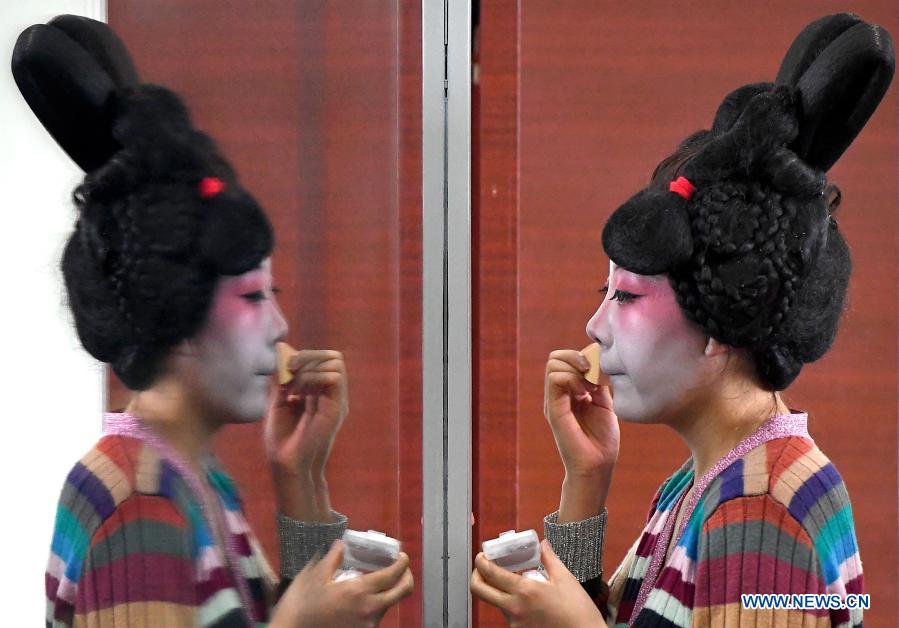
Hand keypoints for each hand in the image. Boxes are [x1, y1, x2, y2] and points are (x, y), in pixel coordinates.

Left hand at [265, 349, 348, 476]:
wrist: (286, 464)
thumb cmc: (281, 439)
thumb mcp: (278, 402)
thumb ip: (284, 379)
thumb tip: (283, 353)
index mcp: (318, 392)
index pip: (323, 358)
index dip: (305, 355)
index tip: (285, 366)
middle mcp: (330, 393)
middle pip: (332, 356)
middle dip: (309, 356)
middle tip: (290, 368)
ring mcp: (336, 400)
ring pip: (335, 362)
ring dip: (310, 367)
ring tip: (294, 385)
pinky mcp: (337, 407)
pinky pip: (334, 377)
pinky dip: (315, 377)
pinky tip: (300, 392)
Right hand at [271, 540, 413, 627]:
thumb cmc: (301, 604)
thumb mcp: (314, 575)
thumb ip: (332, 558)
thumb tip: (341, 544)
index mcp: (360, 591)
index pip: (393, 575)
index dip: (402, 563)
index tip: (402, 555)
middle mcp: (370, 610)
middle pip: (403, 591)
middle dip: (406, 576)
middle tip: (400, 567)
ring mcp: (368, 625)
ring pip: (391, 604)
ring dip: (390, 591)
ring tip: (378, 581)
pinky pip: (378, 615)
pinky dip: (378, 603)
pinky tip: (365, 597)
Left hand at [470, 539, 603, 626]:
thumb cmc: (578, 610)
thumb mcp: (565, 578)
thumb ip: (549, 559)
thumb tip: (543, 544)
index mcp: (524, 591)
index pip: (490, 573)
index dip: (481, 561)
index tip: (482, 555)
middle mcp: (514, 608)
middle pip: (479, 591)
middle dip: (476, 576)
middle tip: (484, 567)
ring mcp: (515, 623)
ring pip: (494, 603)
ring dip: (497, 590)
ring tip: (513, 581)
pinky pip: (507, 614)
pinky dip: (510, 603)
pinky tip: (525, 598)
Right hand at [544, 349, 618, 478]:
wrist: (598, 466)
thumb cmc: (602, 440)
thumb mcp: (605, 404)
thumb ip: (599, 383)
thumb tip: (598, 362)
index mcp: (569, 392)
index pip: (565, 360)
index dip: (583, 356)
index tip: (600, 370)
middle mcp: (558, 394)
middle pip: (556, 358)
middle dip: (576, 357)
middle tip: (592, 373)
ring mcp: (553, 401)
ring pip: (553, 364)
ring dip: (575, 367)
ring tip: (589, 386)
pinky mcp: (553, 409)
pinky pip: (555, 379)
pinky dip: (572, 378)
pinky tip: (585, 393)